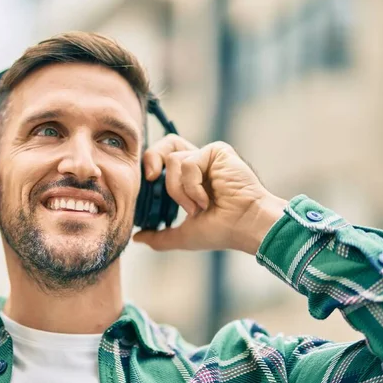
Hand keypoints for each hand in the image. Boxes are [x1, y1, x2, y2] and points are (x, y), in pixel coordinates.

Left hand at [133, 135, 286, 254]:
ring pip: (172, 160)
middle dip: (152, 158)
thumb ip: (159, 236)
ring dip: (179, 189)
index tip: (145, 186)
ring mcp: (208, 156)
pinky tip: (206, 200)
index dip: (149, 166)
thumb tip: (136, 238)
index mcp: (190, 179)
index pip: (163, 160)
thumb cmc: (221, 231)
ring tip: (196, 207)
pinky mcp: (217, 151)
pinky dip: (192, 186)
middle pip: (166, 144)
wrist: (245, 226)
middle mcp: (199, 164)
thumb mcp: (182, 236)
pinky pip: (189, 162)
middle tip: (150, 178)